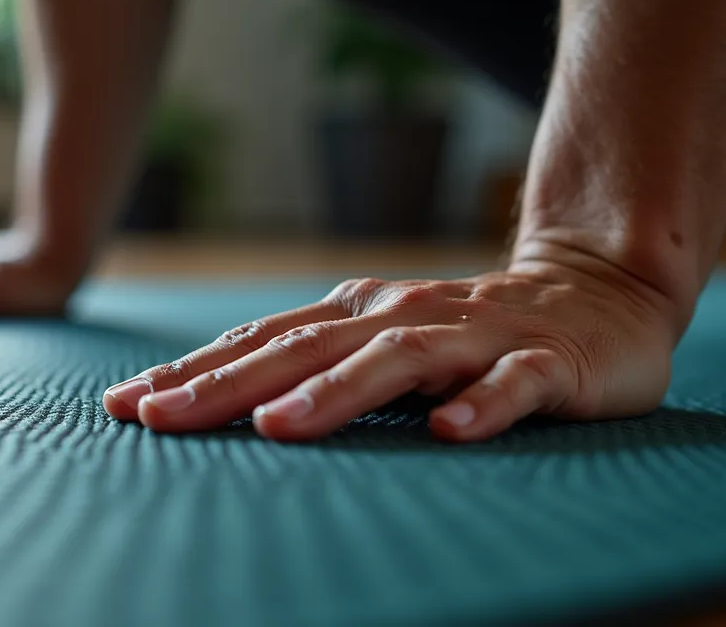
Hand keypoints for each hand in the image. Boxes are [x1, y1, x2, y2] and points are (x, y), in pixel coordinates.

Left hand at [102, 258, 679, 442]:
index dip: (192, 373)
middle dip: (229, 385)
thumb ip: (317, 366)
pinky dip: (483, 407)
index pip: (262, 341)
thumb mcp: (383, 342)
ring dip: (336, 393)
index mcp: (360, 311)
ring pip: (398, 362)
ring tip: (276, 428)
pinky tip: (450, 434)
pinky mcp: (548, 363)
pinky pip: (514, 387)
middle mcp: (404, 315)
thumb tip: (220, 406)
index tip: (122, 406)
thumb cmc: (471, 331)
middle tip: (159, 419)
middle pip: (307, 348)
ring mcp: (476, 336)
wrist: (603, 292)